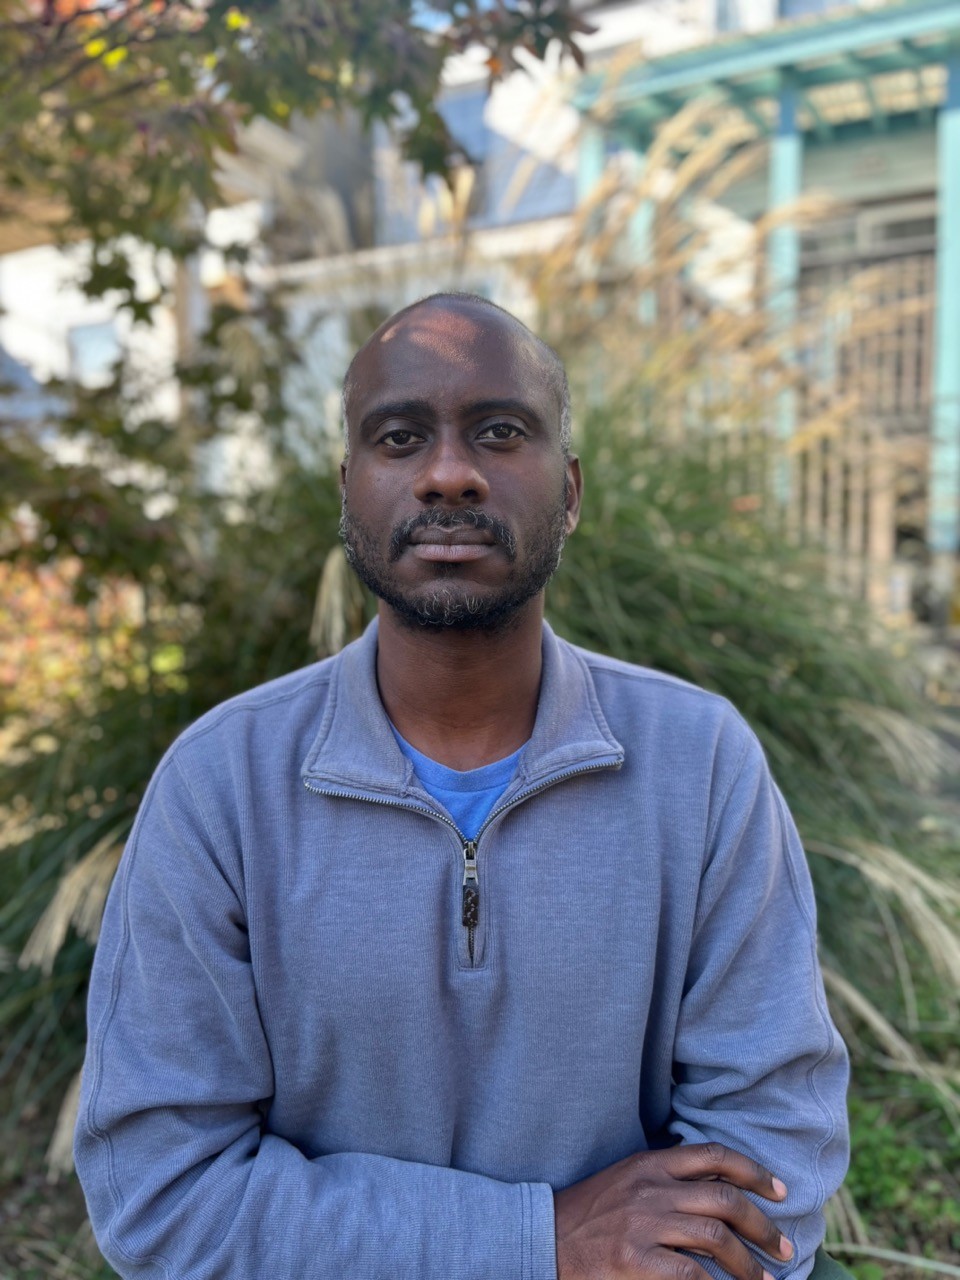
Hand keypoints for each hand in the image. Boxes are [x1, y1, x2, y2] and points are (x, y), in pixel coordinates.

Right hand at [554, 1142, 792, 1279]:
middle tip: (784, 1250)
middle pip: (724, 1199)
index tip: (780, 1192)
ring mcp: (643, 1224)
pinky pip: (691, 1276)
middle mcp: (651, 1188)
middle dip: (762, 1226)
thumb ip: (664, 1178)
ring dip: (749, 1264)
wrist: (543, 1237)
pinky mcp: (634, 1261)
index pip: (713, 1155)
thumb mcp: (626, 1179)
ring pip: (716, 1238)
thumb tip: (715, 1186)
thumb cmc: (589, 1213)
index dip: (753, 1171)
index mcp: (650, 1163)